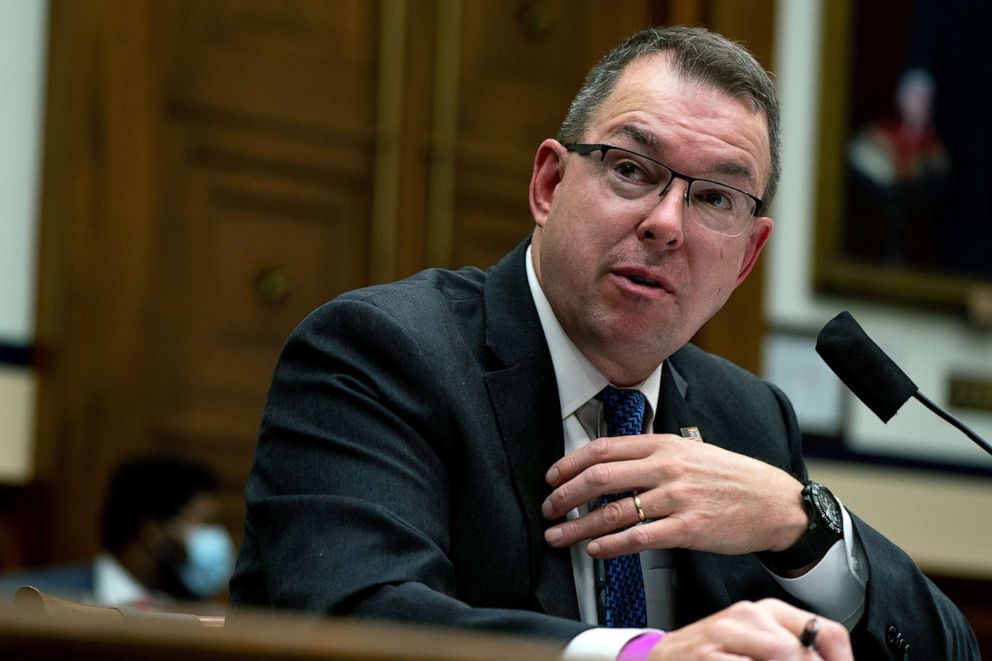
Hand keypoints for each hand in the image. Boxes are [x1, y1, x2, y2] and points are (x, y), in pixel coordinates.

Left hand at [541, 434, 806, 557]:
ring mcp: (677, 498)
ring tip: (560, 535)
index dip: (570, 464)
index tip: (551, 478)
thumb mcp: (690, 451)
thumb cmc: (731, 477)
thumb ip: (652, 454)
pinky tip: (595, 550)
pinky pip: (639, 538)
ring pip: (613, 511)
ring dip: (579, 526)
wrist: (775, 502)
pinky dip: (610, 545)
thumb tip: (610, 463)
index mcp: (663, 444)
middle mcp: (667, 467)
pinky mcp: (688, 528)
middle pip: (599, 478)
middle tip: (549, 508)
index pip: (603, 449)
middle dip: (565, 495)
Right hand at [649, 599, 852, 660]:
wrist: (665, 657)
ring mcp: (725, 635)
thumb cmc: (713, 654)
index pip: (826, 631)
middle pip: (800, 650)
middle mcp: (748, 616)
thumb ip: (792, 649)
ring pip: (782, 653)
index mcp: (768, 611)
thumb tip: (834, 660)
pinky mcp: (708, 657)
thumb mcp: (756, 644)